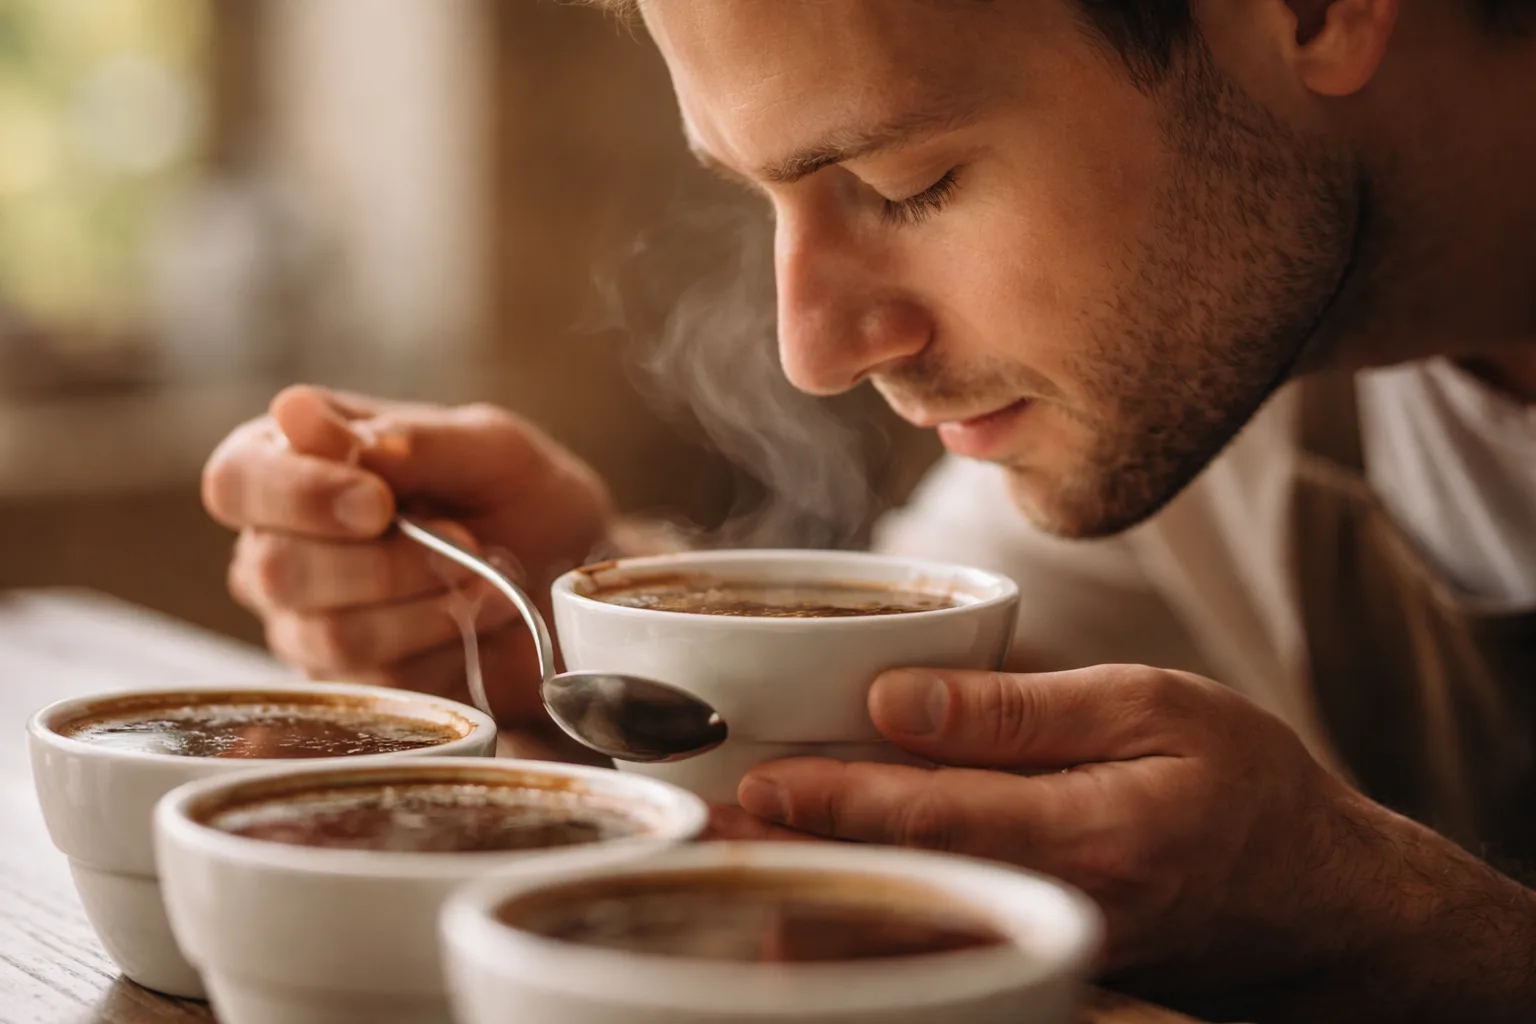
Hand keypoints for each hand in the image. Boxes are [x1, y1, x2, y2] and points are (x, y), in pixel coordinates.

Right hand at [203, 385, 612, 724]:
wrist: (576, 585)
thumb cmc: (527, 501)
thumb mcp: (491, 449)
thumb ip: (405, 436)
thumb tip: (301, 418)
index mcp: (294, 460)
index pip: (237, 480)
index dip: (299, 495)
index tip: (379, 501)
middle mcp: (278, 541)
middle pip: (274, 567)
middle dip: (387, 560)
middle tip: (463, 539)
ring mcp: (305, 619)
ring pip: (328, 632)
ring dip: (427, 604)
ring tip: (486, 577)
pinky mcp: (348, 682)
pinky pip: (378, 679)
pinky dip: (445, 642)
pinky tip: (479, 616)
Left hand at [734, 664, 1394, 992]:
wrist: (1318, 904)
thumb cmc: (1247, 786)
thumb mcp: (1153, 706)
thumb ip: (1024, 707)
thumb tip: (896, 694)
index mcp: (1092, 833)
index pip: (935, 817)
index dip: (840, 799)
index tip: (761, 780)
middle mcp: (1063, 910)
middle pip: (903, 887)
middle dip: (800, 858)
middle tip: (713, 829)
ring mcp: (1055, 952)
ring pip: (916, 929)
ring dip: (821, 899)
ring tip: (738, 860)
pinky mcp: (1053, 967)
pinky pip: (951, 946)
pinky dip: (877, 924)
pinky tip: (819, 898)